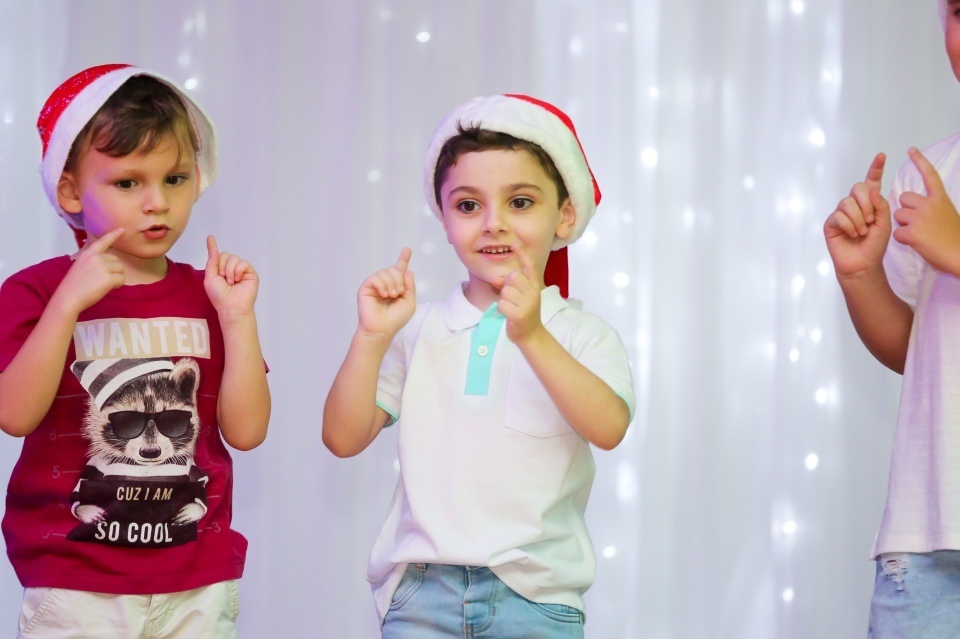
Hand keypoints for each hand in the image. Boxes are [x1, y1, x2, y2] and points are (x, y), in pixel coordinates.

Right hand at [53, 227, 125, 314]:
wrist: (68, 298)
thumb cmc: (73, 286)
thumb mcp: (81, 267)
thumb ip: (93, 262)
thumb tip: (109, 264)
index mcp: (88, 254)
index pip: (102, 241)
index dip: (113, 235)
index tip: (122, 229)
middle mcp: (96, 257)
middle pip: (116, 261)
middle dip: (113, 271)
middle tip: (100, 280)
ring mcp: (102, 267)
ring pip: (121, 270)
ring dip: (116, 278)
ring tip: (102, 284)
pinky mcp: (108, 277)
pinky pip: (122, 279)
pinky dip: (117, 285)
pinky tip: (106, 288)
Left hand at [204, 235, 258, 316]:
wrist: (231, 306)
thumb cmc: (219, 296)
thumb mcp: (210, 278)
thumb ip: (212, 261)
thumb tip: (213, 246)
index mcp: (220, 270)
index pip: (217, 256)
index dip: (213, 246)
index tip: (210, 237)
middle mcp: (230, 269)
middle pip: (225, 255)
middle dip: (221, 266)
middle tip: (223, 279)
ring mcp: (241, 270)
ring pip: (233, 258)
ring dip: (229, 271)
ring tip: (231, 282)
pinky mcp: (250, 272)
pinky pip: (243, 263)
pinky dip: (238, 271)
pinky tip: (238, 280)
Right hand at [357, 247, 415, 335]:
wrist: (382, 329)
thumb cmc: (395, 319)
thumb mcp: (409, 302)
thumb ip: (410, 286)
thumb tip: (407, 271)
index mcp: (396, 286)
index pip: (400, 270)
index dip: (403, 259)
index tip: (407, 249)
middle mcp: (385, 284)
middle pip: (394, 269)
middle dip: (399, 279)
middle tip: (399, 293)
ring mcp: (375, 285)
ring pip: (385, 272)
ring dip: (392, 284)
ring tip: (391, 296)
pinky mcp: (366, 287)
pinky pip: (375, 277)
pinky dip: (382, 285)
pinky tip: (383, 294)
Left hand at [498, 244, 543, 344]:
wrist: (531, 335)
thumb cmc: (524, 313)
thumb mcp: (521, 297)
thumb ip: (511, 286)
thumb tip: (497, 279)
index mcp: (535, 286)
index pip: (529, 266)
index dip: (522, 254)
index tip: (515, 243)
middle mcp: (533, 292)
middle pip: (512, 277)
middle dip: (506, 287)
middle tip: (512, 299)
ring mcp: (528, 303)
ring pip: (505, 291)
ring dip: (504, 300)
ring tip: (512, 308)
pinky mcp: (520, 314)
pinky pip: (502, 304)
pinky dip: (501, 310)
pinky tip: (509, 315)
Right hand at [824, 153, 890, 277]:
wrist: (863, 264)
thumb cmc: (875, 245)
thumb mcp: (885, 223)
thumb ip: (881, 204)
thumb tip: (872, 188)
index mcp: (870, 203)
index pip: (872, 182)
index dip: (875, 168)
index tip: (882, 156)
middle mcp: (854, 205)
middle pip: (858, 188)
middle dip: (867, 203)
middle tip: (871, 220)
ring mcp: (841, 213)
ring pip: (848, 203)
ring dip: (859, 218)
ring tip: (862, 231)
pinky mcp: (831, 223)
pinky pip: (839, 216)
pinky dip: (849, 226)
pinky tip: (852, 235)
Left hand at [892, 147, 959, 274]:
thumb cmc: (954, 238)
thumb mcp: (948, 214)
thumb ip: (934, 207)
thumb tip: (921, 206)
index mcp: (940, 199)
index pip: (929, 175)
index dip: (920, 162)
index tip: (911, 150)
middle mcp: (930, 204)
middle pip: (903, 198)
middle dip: (906, 209)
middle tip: (918, 223)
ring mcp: (920, 217)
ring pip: (898, 215)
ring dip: (903, 225)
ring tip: (920, 234)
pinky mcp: (912, 232)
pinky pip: (897, 232)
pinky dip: (903, 239)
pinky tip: (917, 243)